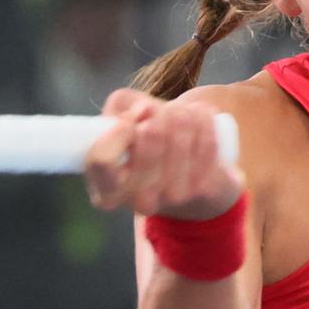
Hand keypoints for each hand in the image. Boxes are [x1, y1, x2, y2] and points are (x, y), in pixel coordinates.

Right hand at [84, 89, 243, 219]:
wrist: (189, 179)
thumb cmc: (146, 144)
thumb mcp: (121, 123)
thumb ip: (121, 107)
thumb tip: (144, 111)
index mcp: (106, 190)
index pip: (102, 159)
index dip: (118, 131)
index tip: (130, 121)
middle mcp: (137, 201)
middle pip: (149, 134)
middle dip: (158, 111)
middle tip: (160, 109)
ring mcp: (171, 198)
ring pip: (180, 131)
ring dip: (182, 112)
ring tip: (181, 113)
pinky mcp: (202, 189)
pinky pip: (205, 139)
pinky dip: (203, 119)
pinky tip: (200, 117)